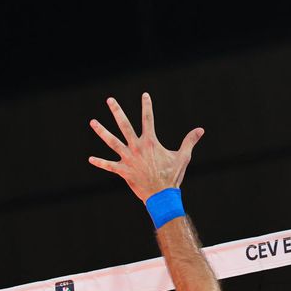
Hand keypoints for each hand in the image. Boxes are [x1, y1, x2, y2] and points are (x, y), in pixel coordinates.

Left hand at [88, 93, 203, 200]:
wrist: (162, 196)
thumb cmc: (172, 176)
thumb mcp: (183, 157)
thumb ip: (189, 141)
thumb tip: (201, 130)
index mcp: (150, 142)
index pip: (148, 119)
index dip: (147, 106)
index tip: (144, 94)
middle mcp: (137, 147)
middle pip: (124, 125)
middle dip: (117, 111)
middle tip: (110, 100)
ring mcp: (128, 158)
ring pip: (112, 142)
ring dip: (101, 131)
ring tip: (93, 122)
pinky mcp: (123, 171)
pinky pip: (109, 166)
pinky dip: (100, 163)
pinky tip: (90, 159)